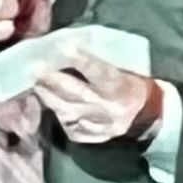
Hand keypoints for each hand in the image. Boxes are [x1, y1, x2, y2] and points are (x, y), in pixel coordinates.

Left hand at [33, 51, 159, 145]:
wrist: (148, 115)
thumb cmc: (134, 83)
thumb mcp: (126, 68)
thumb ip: (102, 62)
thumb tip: (73, 46)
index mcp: (120, 87)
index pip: (98, 72)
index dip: (81, 60)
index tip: (64, 47)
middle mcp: (108, 107)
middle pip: (74, 92)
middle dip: (51, 79)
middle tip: (34, 67)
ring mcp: (98, 124)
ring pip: (66, 110)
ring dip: (47, 95)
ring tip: (35, 83)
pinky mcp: (90, 136)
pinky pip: (68, 125)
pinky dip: (57, 113)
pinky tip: (49, 102)